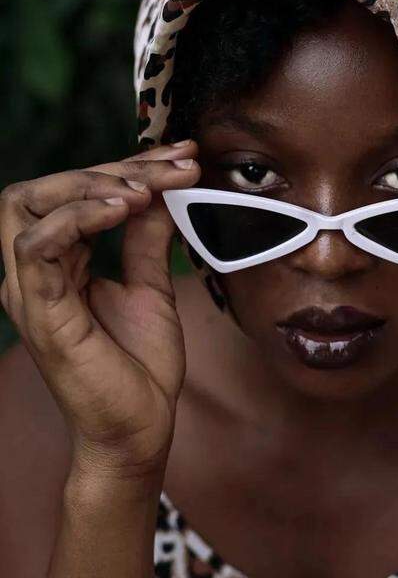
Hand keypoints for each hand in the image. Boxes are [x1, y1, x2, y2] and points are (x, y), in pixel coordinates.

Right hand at [0, 140, 200, 478]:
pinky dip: (76, 217)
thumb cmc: (140, 365)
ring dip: (89, 185)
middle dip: (109, 167)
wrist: (139, 429)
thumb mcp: (151, 286)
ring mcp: (31, 290)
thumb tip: (161, 190)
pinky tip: (122, 209)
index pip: (75, 193)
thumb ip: (148, 238)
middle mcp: (36, 271)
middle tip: (169, 167)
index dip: (126, 165)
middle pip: (44, 189)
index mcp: (59, 264)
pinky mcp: (39, 312)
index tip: (182, 155)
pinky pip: (36, 246)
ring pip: (28, 205)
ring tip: (143, 190)